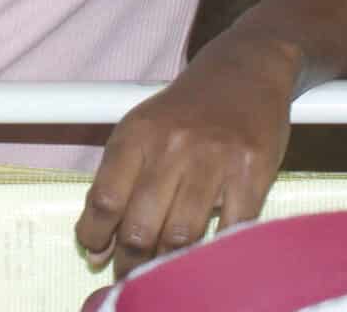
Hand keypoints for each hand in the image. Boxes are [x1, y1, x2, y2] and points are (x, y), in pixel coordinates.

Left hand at [75, 43, 297, 279]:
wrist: (244, 70)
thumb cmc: (186, 110)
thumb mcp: (141, 131)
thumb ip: (116, 186)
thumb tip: (97, 251)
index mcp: (137, 134)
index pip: (104, 199)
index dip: (94, 235)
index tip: (96, 253)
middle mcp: (172, 145)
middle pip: (140, 226)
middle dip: (130, 262)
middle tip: (131, 275)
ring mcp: (214, 158)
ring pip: (182, 236)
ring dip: (168, 265)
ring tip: (163, 269)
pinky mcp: (252, 171)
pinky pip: (229, 230)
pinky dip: (214, 251)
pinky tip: (204, 254)